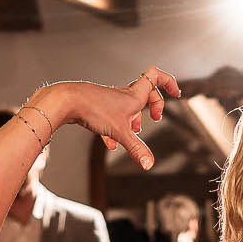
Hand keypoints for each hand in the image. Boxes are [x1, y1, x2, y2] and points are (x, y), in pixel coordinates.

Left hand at [39, 68, 182, 170]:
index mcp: (134, 95)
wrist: (66, 101)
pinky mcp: (98, 107)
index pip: (157, 77)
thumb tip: (149, 164)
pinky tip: (111, 143)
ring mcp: (110, 100)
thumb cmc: (93, 109)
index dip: (169, 82)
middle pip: (146, 93)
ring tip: (134, 131)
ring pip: (129, 106)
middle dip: (155, 106)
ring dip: (135, 118)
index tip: (176, 93)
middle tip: (156, 118)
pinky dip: (115, 129)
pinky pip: (112, 116)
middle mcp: (123, 94)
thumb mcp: (120, 132)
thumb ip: (136, 148)